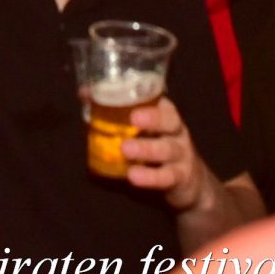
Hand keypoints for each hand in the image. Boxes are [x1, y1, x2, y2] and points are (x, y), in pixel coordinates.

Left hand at [120, 95, 214, 212]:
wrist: (190, 183)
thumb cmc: (157, 148)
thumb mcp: (142, 131)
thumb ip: (116, 114)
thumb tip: (84, 93)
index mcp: (165, 114)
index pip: (158, 99)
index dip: (141, 94)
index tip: (120, 89)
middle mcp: (176, 131)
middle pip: (169, 120)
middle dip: (153, 118)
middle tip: (134, 118)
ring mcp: (181, 154)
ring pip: (167, 149)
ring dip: (146, 149)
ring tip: (126, 149)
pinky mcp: (180, 178)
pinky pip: (166, 176)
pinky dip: (150, 177)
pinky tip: (134, 176)